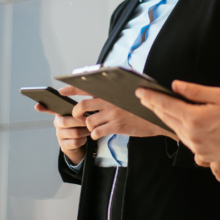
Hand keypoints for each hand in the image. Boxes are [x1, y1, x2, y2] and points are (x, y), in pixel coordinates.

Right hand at [36, 96, 88, 164]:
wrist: (78, 141)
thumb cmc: (80, 124)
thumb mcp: (80, 114)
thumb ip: (80, 109)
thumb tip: (85, 106)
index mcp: (61, 114)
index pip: (50, 110)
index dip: (43, 108)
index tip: (37, 106)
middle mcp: (57, 124)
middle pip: (66, 122)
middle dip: (80, 121)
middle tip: (89, 120)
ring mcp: (59, 135)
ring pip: (74, 132)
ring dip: (85, 131)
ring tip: (89, 129)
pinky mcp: (63, 145)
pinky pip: (76, 142)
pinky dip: (83, 140)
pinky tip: (84, 137)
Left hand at [62, 85, 177, 141]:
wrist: (157, 119)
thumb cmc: (144, 106)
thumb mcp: (131, 92)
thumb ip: (117, 89)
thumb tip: (106, 84)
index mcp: (112, 91)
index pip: (87, 87)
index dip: (72, 89)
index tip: (62, 90)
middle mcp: (110, 101)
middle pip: (81, 107)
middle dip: (76, 113)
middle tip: (79, 116)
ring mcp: (112, 114)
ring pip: (88, 122)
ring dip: (88, 126)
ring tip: (96, 125)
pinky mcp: (116, 126)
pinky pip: (96, 132)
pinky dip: (96, 134)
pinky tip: (102, 132)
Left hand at [136, 81, 219, 161]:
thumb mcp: (219, 95)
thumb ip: (195, 91)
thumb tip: (175, 86)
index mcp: (194, 117)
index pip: (165, 105)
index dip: (151, 97)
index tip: (139, 91)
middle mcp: (191, 134)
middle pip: (166, 117)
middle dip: (153, 106)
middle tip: (144, 97)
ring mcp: (195, 146)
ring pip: (173, 128)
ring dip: (164, 117)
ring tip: (157, 107)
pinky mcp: (201, 154)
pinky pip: (184, 138)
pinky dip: (177, 128)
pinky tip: (177, 121)